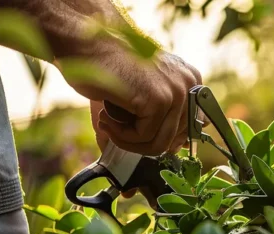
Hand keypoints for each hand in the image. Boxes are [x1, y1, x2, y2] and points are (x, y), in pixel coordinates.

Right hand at [69, 44, 201, 155]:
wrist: (84, 44)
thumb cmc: (107, 67)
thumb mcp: (142, 92)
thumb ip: (162, 116)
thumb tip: (175, 149)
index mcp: (189, 80)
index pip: (189, 128)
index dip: (162, 140)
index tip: (138, 137)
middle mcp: (188, 84)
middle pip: (174, 138)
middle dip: (141, 143)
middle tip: (115, 130)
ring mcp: (176, 91)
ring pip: (160, 143)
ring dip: (129, 143)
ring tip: (108, 126)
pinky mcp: (159, 99)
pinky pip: (143, 137)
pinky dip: (121, 135)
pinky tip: (106, 118)